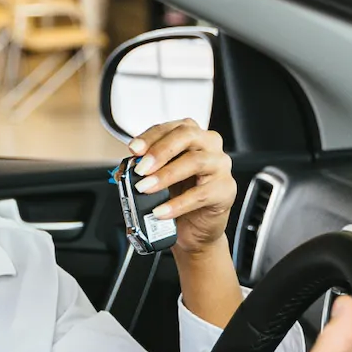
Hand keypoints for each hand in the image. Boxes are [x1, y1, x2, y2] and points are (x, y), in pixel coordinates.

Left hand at [128, 120, 236, 254]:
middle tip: (141, 168)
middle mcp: (209, 145)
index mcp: (191, 135)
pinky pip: (200, 195)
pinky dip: (177, 204)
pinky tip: (160, 211)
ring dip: (166, 175)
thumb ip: (144, 168)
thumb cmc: (179, 192)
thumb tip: (125, 169)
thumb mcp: (159, 175)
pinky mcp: (225, 190)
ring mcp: (220, 166)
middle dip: (160, 151)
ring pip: (195, 161)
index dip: (150, 137)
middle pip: (186, 136)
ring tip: (145, 188)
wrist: (196, 224)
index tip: (134, 149)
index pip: (170, 128)